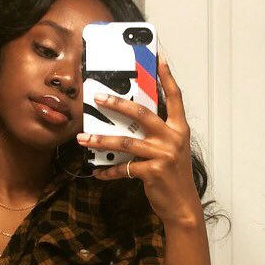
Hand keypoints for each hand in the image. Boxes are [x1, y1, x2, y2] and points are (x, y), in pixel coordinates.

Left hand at [76, 54, 202, 226]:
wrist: (182, 206)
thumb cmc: (174, 177)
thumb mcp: (170, 151)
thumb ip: (156, 134)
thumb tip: (130, 122)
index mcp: (179, 129)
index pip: (175, 97)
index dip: (167, 77)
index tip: (159, 59)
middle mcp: (173, 138)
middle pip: (142, 113)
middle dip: (118, 104)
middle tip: (98, 97)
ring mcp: (163, 154)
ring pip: (126, 141)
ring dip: (101, 140)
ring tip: (83, 138)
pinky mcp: (152, 171)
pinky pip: (124, 167)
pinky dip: (108, 171)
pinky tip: (97, 172)